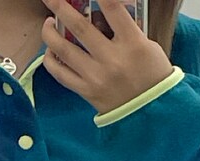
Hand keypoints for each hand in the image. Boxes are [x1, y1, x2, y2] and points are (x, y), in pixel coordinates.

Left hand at [41, 0, 173, 115]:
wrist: (151, 112)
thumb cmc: (152, 75)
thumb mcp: (148, 46)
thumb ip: (126, 29)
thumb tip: (101, 15)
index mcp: (132, 43)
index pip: (112, 7)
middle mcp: (112, 59)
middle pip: (80, 26)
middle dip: (61, 7)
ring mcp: (96, 76)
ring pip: (64, 50)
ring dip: (50, 33)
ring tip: (47, 23)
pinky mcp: (86, 91)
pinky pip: (61, 75)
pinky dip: (51, 61)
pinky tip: (50, 51)